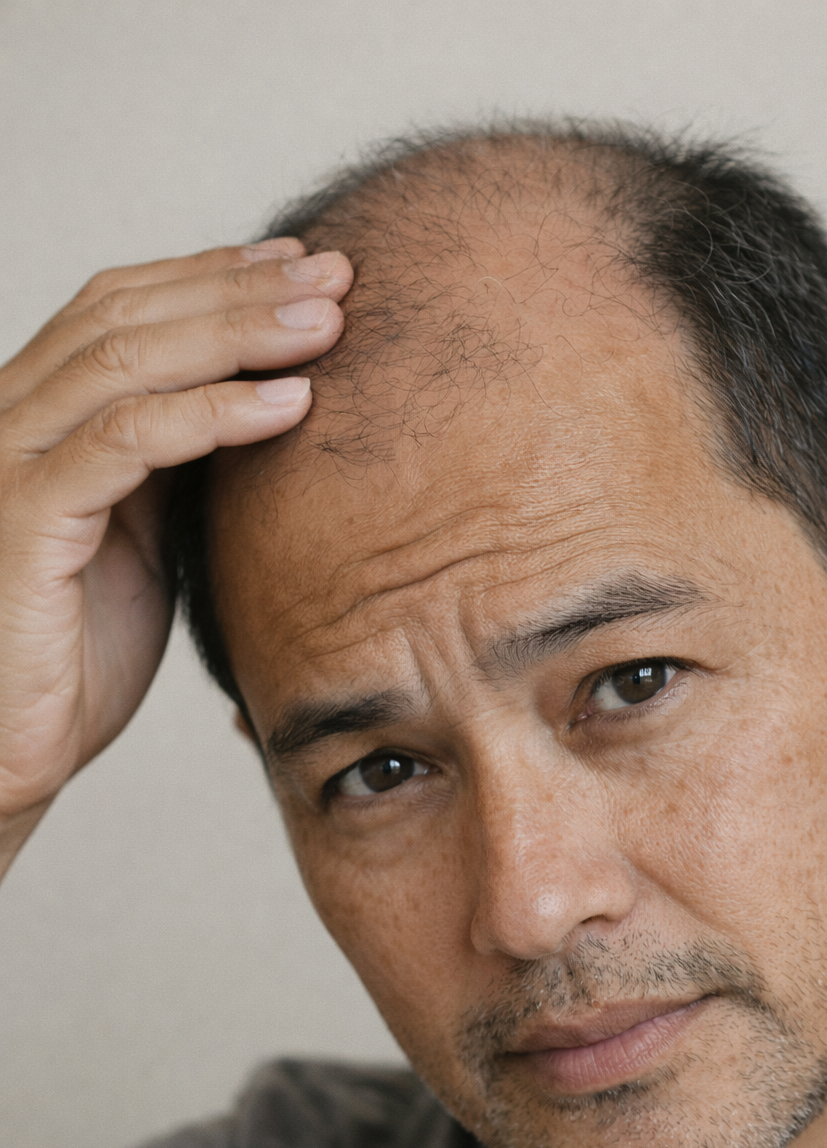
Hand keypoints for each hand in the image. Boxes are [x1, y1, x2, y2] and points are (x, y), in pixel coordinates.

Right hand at [0, 237, 350, 874]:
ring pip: (127, 359)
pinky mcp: (27, 518)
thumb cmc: (80, 651)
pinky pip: (127, 441)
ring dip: (238, 333)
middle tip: (334, 274)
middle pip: (129, 313)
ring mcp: (12, 463)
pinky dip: (214, 414)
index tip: (302, 264)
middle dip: (240, 288)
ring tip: (327, 324)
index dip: (214, 276)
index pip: (123, 308)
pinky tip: (288, 404)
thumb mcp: (143, 537)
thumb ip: (174, 464)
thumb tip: (256, 399)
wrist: (16, 746)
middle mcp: (14, 419)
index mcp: (40, 415)